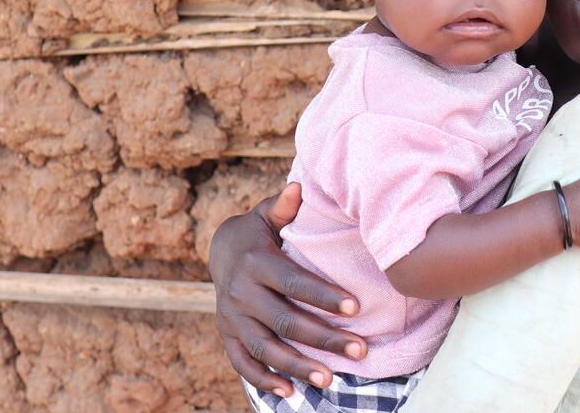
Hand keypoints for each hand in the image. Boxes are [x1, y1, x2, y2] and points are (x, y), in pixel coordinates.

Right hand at [209, 182, 367, 396]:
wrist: (220, 251)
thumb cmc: (259, 232)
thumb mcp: (266, 215)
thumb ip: (283, 206)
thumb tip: (298, 187)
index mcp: (256, 263)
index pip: (294, 283)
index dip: (323, 296)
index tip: (356, 308)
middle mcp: (241, 293)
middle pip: (285, 322)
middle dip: (323, 338)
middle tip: (359, 349)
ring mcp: (232, 318)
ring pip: (266, 348)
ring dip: (297, 366)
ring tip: (330, 379)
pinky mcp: (227, 335)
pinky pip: (243, 363)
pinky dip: (263, 381)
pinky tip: (290, 392)